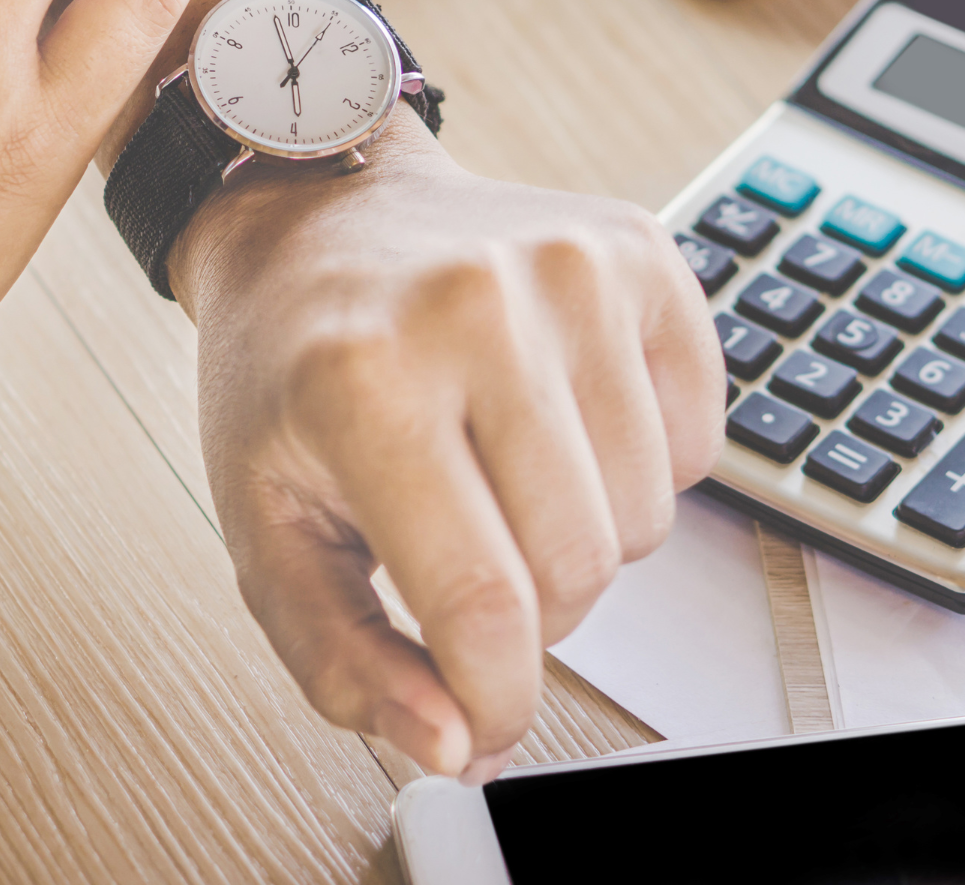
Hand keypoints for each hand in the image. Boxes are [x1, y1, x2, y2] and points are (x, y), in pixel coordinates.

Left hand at [176, 112, 722, 780]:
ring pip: (648, 519)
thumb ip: (343, 661)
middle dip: (531, 613)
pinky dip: (639, 466)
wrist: (321, 219)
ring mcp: (571, 266)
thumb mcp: (264, 525)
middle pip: (581, 568)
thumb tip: (458, 744)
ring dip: (584, 536)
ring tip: (505, 473)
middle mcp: (477, 305)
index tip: (484, 719)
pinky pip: (700, 442)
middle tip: (468, 549)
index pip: (483, 605)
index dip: (495, 700)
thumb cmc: (288, 368)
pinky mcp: (640, 252)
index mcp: (362, 377)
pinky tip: (560, 420)